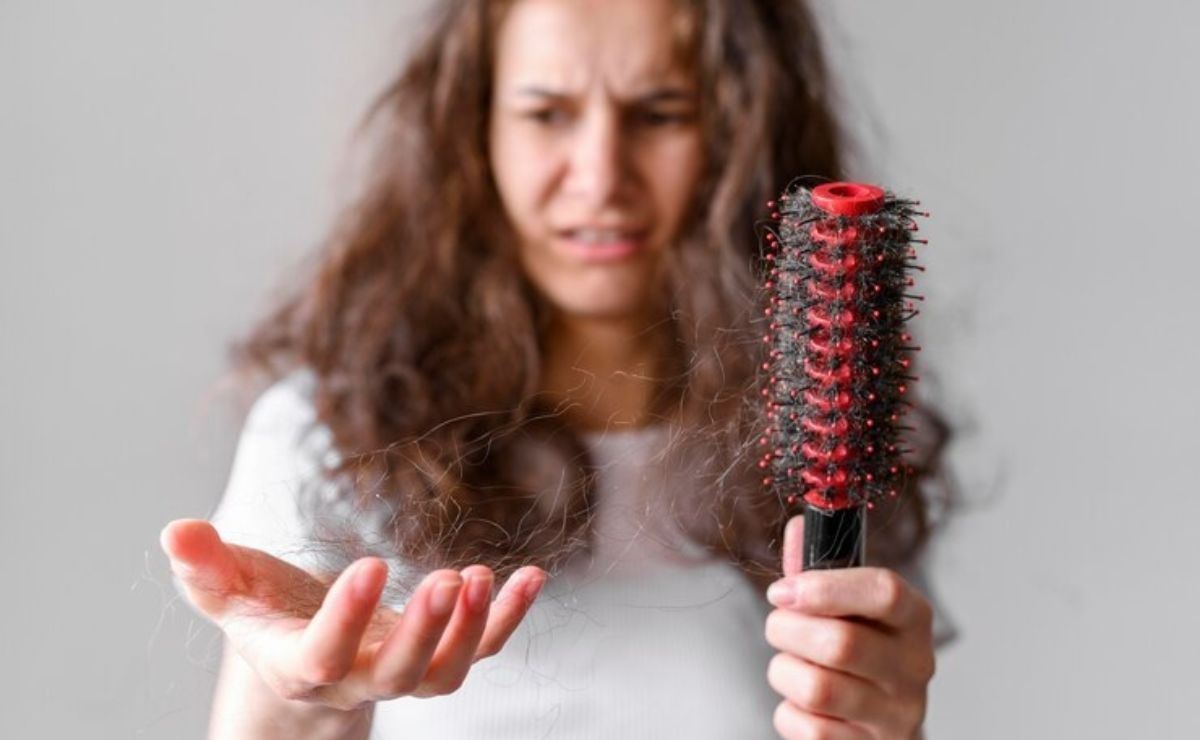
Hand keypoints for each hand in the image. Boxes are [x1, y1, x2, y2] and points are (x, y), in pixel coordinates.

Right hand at [160, 519, 544, 710]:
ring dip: (472, 630)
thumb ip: (205, 568)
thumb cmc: (264, 615)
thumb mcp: (229, 591)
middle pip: (397, 675)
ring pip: (444, 673)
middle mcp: (356, 679)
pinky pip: (483, 648)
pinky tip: (532, 576)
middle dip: (425, 632)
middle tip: (449, 580)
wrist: (304, 653)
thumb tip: (174, 531)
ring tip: (485, 577)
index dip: (346, 619)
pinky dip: (508, 618)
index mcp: (300, 665)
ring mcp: (403, 673)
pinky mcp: (438, 656)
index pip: (323, 655)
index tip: (371, 564)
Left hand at [764, 515, 934, 738]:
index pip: (885, 592)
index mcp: (913, 619)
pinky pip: (809, 730)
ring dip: (784, 673)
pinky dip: (789, 714)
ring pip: (818, 689)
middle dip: (788, 631)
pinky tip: (802, 706)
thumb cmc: (858, 654)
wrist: (879, 725)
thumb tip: (799, 525)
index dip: (826, 587)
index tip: (782, 590)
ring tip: (790, 666)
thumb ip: (819, 568)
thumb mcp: (846, 607)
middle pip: (841, 644)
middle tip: (778, 627)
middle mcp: (915, 667)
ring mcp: (897, 716)